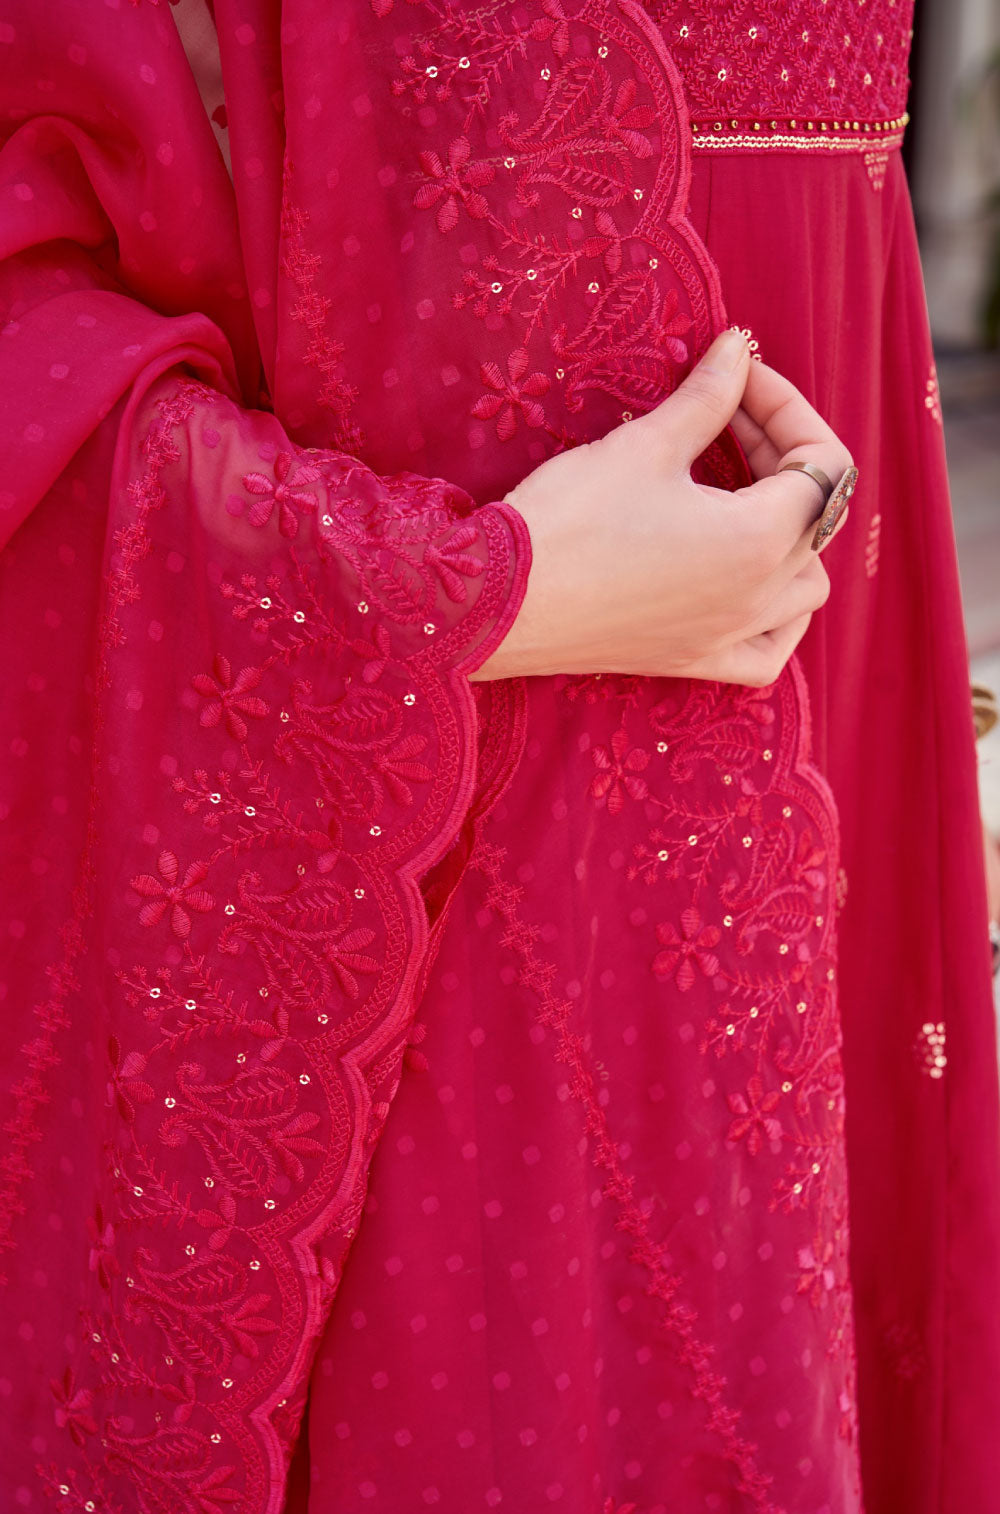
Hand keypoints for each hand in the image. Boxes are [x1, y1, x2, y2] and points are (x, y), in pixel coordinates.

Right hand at [473, 329, 852, 683]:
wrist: (499, 602)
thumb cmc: (570, 520)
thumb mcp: (645, 445)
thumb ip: (708, 397)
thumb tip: (739, 348)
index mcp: (761, 539)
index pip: (822, 464)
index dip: (786, 406)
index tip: (738, 378)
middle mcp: (759, 597)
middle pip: (814, 517)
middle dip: (780, 454)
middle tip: (725, 417)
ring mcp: (728, 636)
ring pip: (805, 588)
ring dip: (792, 536)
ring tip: (742, 497)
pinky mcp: (692, 661)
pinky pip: (768, 652)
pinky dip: (777, 620)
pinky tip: (750, 587)